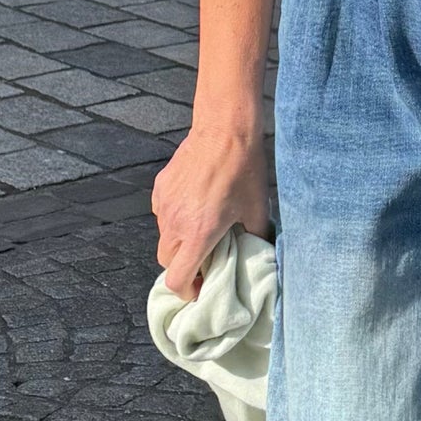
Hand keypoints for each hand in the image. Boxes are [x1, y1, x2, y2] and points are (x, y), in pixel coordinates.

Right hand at [151, 121, 270, 297]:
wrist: (224, 131)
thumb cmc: (244, 170)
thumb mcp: (257, 209)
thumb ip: (256, 237)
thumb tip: (260, 252)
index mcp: (199, 233)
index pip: (177, 279)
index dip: (188, 290)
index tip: (201, 286)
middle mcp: (175, 222)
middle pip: (167, 261)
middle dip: (183, 266)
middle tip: (205, 258)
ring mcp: (165, 205)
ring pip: (163, 237)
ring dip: (179, 242)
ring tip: (201, 229)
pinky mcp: (160, 188)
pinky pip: (162, 215)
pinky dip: (174, 219)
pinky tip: (194, 206)